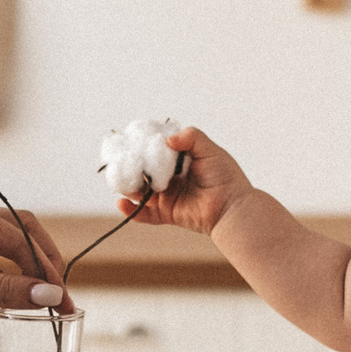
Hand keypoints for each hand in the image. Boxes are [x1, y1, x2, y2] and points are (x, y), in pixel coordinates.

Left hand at [0, 195, 71, 342]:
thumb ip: (1, 291)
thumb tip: (48, 295)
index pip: (18, 233)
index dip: (43, 265)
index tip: (61, 297)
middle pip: (17, 237)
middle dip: (41, 266)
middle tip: (62, 300)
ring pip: (3, 258)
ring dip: (24, 280)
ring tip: (44, 309)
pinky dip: (3, 289)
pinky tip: (12, 309)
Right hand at [120, 127, 254, 236]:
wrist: (232, 206)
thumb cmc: (225, 177)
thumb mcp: (210, 149)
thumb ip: (191, 137)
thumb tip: (167, 139)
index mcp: (179, 161)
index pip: (156, 152)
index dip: (143, 147)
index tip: (130, 139)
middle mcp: (171, 178)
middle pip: (144, 172)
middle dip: (131, 166)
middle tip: (119, 159)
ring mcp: (167, 196)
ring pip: (140, 191)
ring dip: (128, 186)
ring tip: (119, 180)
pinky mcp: (166, 213)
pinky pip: (144, 214)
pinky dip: (131, 210)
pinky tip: (122, 202)